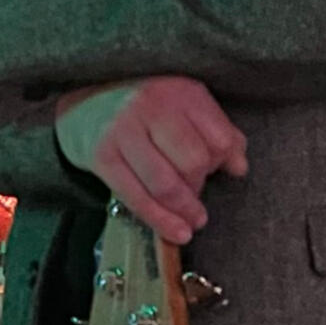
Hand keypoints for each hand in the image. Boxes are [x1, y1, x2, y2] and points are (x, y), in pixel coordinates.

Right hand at [55, 76, 247, 242]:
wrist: (85, 98)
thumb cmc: (147, 104)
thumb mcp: (185, 104)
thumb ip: (217, 130)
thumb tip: (240, 167)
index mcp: (181, 91)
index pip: (219, 138)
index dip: (224, 162)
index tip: (217, 170)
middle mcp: (153, 106)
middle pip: (193, 162)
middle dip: (200, 186)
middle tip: (197, 195)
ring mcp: (124, 131)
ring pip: (166, 184)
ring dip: (185, 211)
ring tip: (193, 222)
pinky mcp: (102, 156)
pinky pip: (136, 197)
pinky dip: (160, 221)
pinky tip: (176, 233)